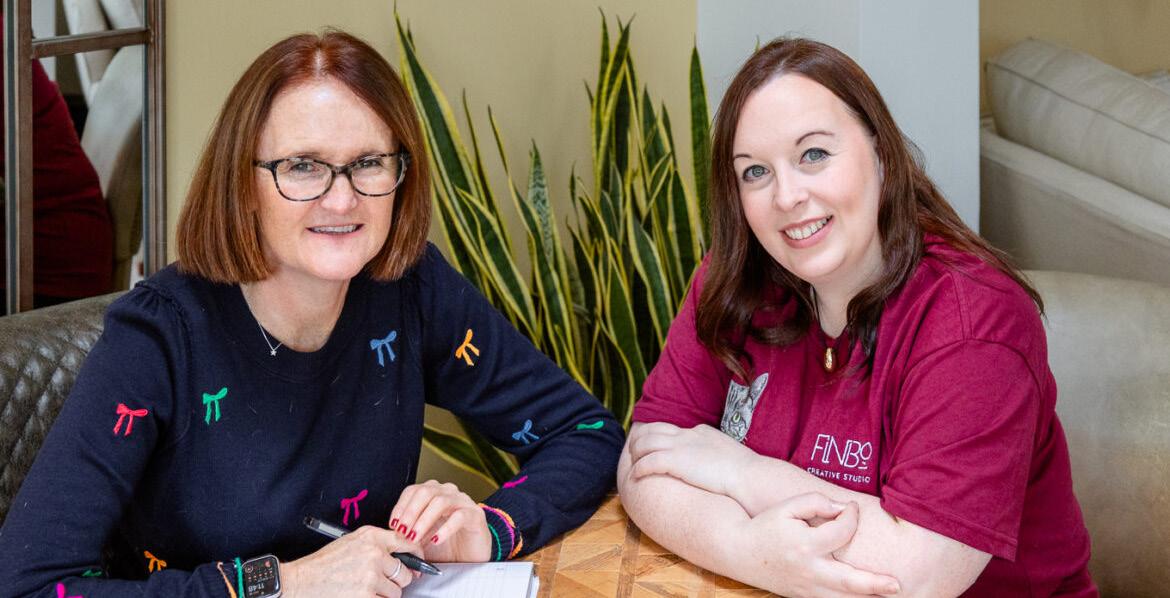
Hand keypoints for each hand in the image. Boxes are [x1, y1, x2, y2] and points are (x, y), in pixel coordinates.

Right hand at [281, 525, 417, 597]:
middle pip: (405, 572)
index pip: (406, 542)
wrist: (301, 581)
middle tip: (384, 582)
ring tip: (366, 589)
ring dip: (386, 594)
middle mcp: (374, 553)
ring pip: (396, 591)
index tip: (419, 562)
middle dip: (398, 581)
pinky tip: (361, 595)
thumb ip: (377, 544)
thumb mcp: (352, 542)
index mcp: (371, 536)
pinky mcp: (366, 595)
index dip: (416, 555)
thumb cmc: (324, 563)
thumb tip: (403, 555)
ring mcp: (371, 575)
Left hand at [390, 480, 490, 562]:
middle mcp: (448, 493)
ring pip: (440, 502)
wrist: (468, 560)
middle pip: (426, 492)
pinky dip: (445, 529)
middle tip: (403, 531)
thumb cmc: (444, 547)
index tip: (393, 525)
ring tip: (415, 537)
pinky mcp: (475, 515)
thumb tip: (393, 532)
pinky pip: (459, 516)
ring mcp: (463, 502)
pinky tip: (436, 540)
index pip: (413, 490)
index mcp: (433, 494)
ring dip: (424, 520)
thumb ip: (408, 532)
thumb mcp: (421, 539)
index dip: (401, 506)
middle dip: (410, 512)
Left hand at [626, 422, 755, 497]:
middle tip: (632, 452)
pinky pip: (647, 462)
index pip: (669, 428)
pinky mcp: (676, 461)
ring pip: (644, 443)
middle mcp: (686, 435)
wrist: (748, 475)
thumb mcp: (726, 453)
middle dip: (638, 440)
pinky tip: (636, 477)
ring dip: (635, 454)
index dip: (655, 436)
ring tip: (631, 464)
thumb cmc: (744, 470)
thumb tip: (710, 460)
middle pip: (651, 430)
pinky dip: (638, 469)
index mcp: (698, 432)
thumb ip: (713, 452)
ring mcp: (680, 447)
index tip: (649, 445)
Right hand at [739, 493, 900, 597]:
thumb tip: (842, 509)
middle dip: (874, 584)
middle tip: (897, 584)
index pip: (842, 531)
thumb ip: (816, 501)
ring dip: (866, 597)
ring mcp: (807, 588)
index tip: (851, 507)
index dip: (851, 516)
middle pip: (849, 581)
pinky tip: (866, 597)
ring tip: (889, 595)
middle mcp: (809, 571)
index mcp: (805, 545)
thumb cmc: (766, 525)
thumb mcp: (787, 506)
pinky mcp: (805, 597)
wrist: (740, 551)